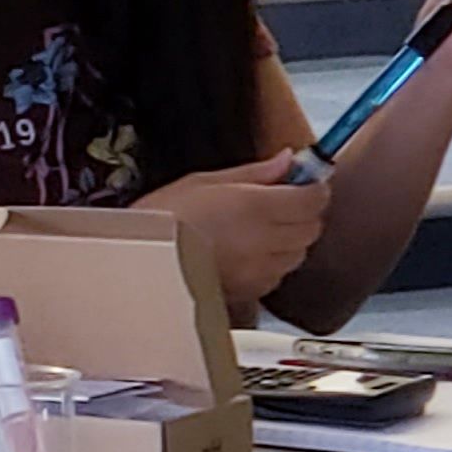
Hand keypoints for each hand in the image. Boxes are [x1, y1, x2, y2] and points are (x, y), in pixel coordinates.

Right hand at [149, 153, 334, 308]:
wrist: (137, 262)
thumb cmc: (162, 218)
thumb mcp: (203, 182)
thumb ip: (254, 173)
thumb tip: (288, 160)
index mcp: (256, 206)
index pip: (314, 197)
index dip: (312, 187)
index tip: (302, 181)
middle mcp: (265, 239)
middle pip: (312, 226)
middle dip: (301, 214)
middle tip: (277, 205)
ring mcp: (260, 269)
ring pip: (298, 253)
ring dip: (288, 240)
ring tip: (256, 232)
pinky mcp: (251, 291)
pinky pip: (278, 275)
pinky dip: (271, 264)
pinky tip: (245, 254)